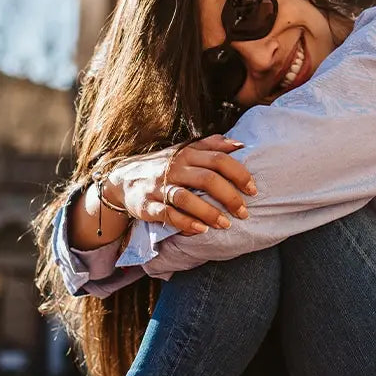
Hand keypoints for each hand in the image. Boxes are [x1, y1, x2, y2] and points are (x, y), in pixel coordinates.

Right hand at [105, 135, 256, 235]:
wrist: (122, 178)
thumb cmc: (163, 165)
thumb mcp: (184, 150)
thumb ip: (211, 145)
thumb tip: (239, 144)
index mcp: (186, 154)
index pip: (219, 160)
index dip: (239, 174)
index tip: (253, 189)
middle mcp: (174, 168)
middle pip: (208, 179)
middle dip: (230, 197)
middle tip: (244, 212)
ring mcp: (160, 187)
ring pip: (188, 198)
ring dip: (210, 213)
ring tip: (226, 224)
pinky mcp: (147, 205)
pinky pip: (168, 215)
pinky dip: (186, 223)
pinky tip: (202, 231)